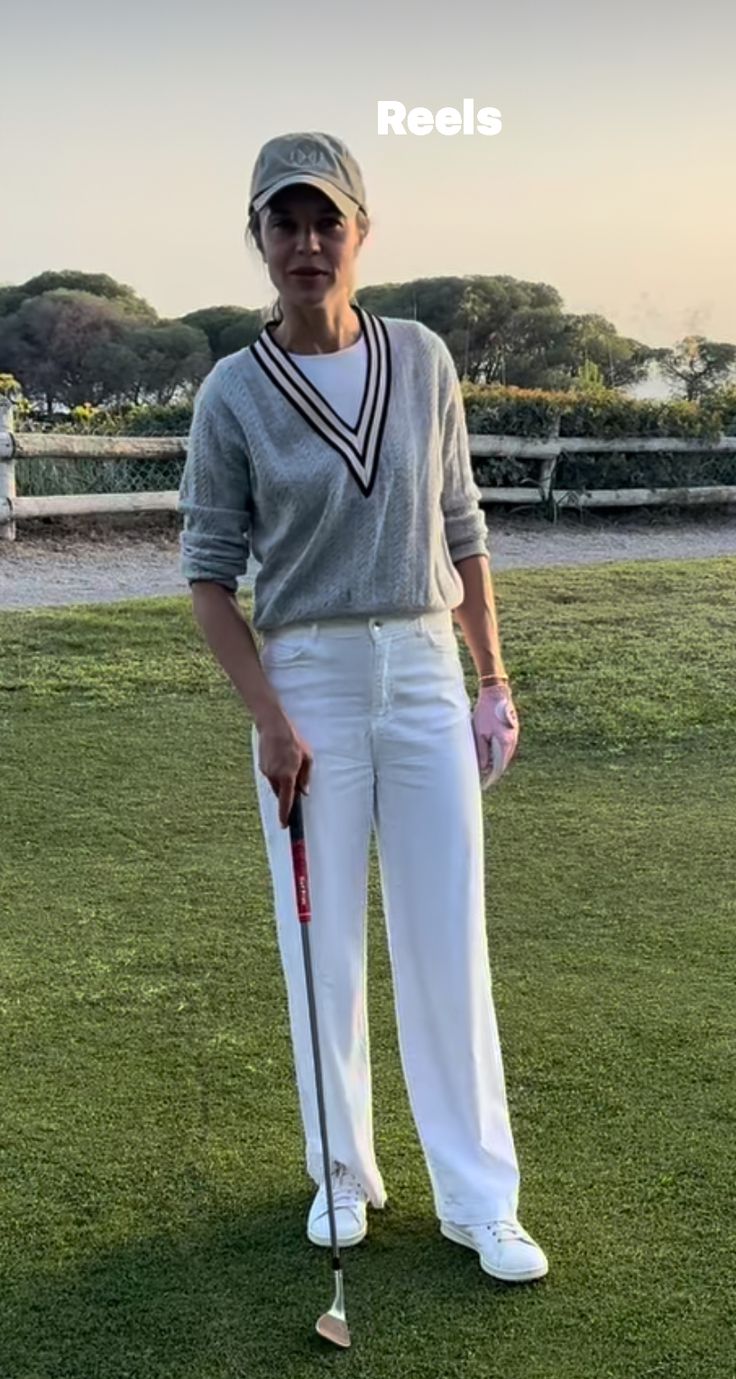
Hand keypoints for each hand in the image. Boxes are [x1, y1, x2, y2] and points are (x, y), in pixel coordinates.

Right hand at [256, 709, 312, 827]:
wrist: (273, 726)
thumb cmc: (293, 741)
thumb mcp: (307, 757)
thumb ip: (306, 777)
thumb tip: (303, 792)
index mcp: (287, 776)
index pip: (286, 801)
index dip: (285, 815)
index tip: (284, 825)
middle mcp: (274, 777)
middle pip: (281, 793)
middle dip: (287, 791)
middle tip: (295, 776)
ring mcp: (266, 772)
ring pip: (275, 784)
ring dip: (282, 780)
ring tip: (289, 762)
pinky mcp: (261, 766)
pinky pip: (270, 775)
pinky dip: (276, 772)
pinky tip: (280, 758)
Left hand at [471, 683, 518, 788]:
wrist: (496, 693)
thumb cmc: (485, 712)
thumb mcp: (480, 733)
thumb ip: (482, 751)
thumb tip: (483, 767)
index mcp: (505, 744)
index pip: (499, 768)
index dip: (492, 777)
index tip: (484, 784)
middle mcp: (513, 742)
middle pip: (504, 762)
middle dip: (493, 770)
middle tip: (483, 777)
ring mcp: (514, 736)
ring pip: (505, 754)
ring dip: (496, 761)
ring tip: (485, 766)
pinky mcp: (513, 730)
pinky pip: (506, 746)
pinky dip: (499, 752)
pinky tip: (491, 752)